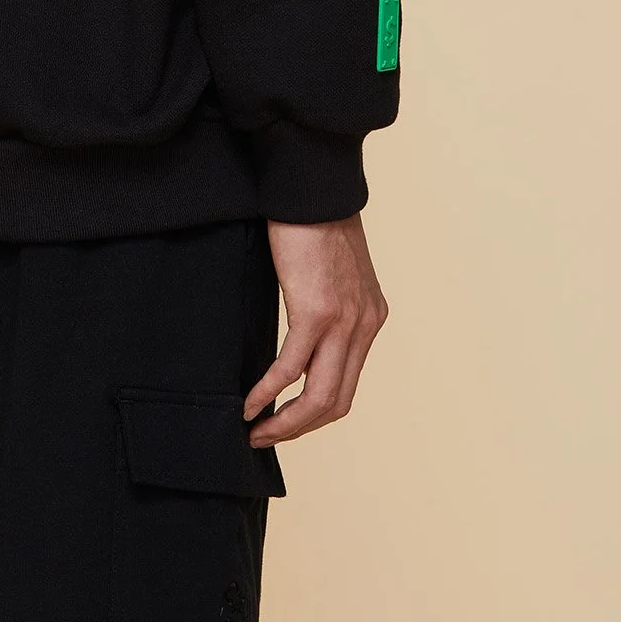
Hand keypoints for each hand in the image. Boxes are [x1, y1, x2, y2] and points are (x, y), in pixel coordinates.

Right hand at [243, 213, 387, 444]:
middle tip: (266, 437)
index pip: (347, 383)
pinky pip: (291, 368)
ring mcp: (344, 322)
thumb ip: (325, 301)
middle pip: (336, 402)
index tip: (284, 419)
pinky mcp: (316, 312)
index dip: (315, 411)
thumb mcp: (332, 269)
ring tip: (255, 430)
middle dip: (299, 427)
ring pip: (318, 397)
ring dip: (285, 422)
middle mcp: (365, 326)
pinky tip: (249, 403)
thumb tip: (302, 327)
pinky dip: (268, 392)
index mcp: (371, 317)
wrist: (314, 185)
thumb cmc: (314, 217)